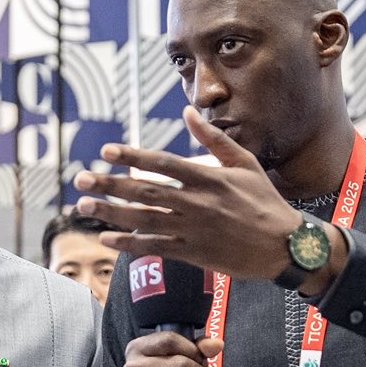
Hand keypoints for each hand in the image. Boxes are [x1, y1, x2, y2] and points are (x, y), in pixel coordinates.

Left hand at [75, 107, 349, 287]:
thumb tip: (187, 113)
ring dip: (111, 214)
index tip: (107, 151)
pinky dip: (130, 243)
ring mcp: (193, 229)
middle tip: (81, 181)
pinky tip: (107, 238)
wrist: (284, 246)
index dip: (133, 157)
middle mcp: (197, 203)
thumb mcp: (245, 162)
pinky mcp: (194, 253)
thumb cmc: (265, 201)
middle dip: (109, 185)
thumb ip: (212, 139)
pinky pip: (156, 247)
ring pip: (144, 220)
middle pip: (145, 192)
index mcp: (209, 177)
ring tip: (83, 208)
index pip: (163, 164)